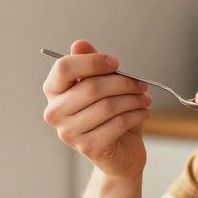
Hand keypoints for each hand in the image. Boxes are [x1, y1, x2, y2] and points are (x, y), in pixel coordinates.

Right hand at [42, 39, 151, 178]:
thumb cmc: (109, 114)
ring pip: (108, 105)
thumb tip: (79, 44)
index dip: (92, 61)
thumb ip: (91, 64)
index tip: (116, 63)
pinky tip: (143, 112)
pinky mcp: (88, 147)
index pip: (64, 67)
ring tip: (144, 98)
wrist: (119, 153)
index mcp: (53, 91)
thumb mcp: (102, 85)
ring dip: (133, 99)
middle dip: (123, 82)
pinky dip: (136, 114)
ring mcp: (68, 132)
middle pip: (91, 87)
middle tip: (141, 83)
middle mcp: (54, 112)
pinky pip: (118, 123)